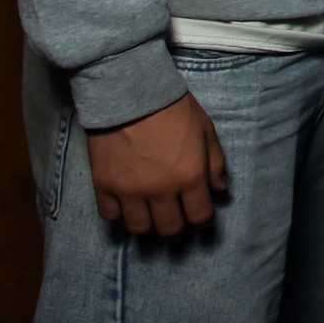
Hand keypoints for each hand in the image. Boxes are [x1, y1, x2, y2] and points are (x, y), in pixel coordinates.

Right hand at [86, 91, 227, 234]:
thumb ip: (215, 163)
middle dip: (177, 223)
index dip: (202, 218)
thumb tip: (219, 190)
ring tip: (151, 210)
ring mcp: (129, 191)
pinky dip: (120, 214)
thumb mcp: (205, 131)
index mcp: (190, 177)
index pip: (199, 216)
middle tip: (175, 211)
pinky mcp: (104, 186)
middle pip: (169, 228)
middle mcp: (160, 190)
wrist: (130, 94)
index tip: (199, 212)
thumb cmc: (173, 109)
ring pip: (139, 228)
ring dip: (148, 223)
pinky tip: (127, 203)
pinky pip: (110, 216)